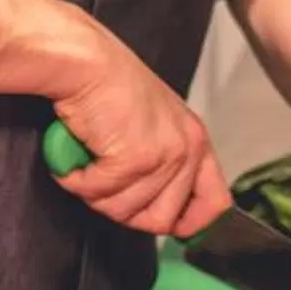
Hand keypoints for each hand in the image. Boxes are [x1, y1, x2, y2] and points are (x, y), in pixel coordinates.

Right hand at [49, 32, 227, 238]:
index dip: (190, 223)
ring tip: (87, 160)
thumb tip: (153, 208)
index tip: (170, 227)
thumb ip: (162, 163)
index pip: (215, 203)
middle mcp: (187, 149)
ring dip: (94, 192)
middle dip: (123, 208)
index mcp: (195, 140)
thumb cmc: (108, 85)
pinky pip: (99, 193)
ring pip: (124, 211)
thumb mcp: (152, 124)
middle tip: (103, 182)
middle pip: (161, 220)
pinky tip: (76, 156)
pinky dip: (78, 180)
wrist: (85, 62)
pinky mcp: (136, 159)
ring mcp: (164, 156)